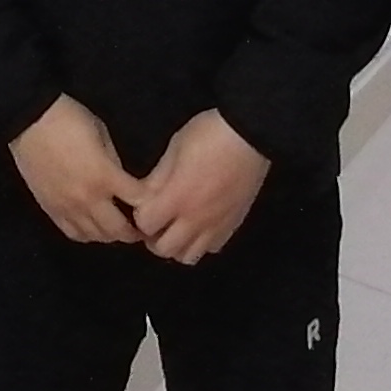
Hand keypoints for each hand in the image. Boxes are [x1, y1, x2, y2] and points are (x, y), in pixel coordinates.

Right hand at [9, 97, 145, 243]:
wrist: (29, 121)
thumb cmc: (69, 120)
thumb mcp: (101, 133)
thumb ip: (114, 162)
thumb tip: (121, 182)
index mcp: (105, 177)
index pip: (138, 202)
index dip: (151, 205)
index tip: (157, 204)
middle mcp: (88, 199)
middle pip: (118, 230)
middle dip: (134, 230)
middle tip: (141, 227)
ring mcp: (68, 208)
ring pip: (96, 237)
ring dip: (111, 234)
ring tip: (118, 226)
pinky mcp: (51, 210)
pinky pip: (73, 233)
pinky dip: (87, 235)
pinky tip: (93, 227)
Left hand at [130, 110, 272, 264]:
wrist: (250, 135)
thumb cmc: (210, 134)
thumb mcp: (175, 148)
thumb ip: (157, 177)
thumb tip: (143, 196)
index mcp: (178, 197)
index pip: (145, 225)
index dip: (140, 215)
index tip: (142, 204)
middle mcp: (196, 219)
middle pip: (164, 249)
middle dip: (153, 236)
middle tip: (155, 219)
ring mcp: (216, 225)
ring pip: (188, 256)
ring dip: (176, 245)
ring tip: (176, 226)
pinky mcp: (233, 224)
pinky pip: (212, 248)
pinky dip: (200, 242)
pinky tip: (199, 225)